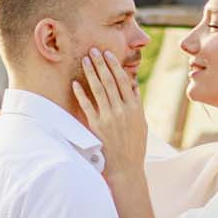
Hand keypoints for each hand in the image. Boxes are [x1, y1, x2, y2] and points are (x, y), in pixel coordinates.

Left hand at [72, 47, 149, 184]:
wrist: (126, 167)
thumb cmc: (134, 146)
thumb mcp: (141, 123)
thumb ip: (137, 103)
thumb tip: (133, 85)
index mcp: (134, 108)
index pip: (124, 81)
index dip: (115, 66)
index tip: (108, 54)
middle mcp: (122, 110)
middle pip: (110, 81)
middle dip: (101, 64)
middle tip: (93, 50)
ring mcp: (109, 117)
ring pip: (99, 90)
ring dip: (91, 73)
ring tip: (85, 60)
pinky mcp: (97, 126)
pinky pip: (87, 107)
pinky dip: (81, 94)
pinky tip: (76, 83)